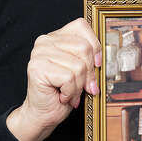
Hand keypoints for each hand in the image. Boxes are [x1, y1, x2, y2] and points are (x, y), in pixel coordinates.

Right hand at [7, 18, 101, 140]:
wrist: (44, 114)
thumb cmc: (62, 92)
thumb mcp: (80, 71)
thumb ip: (88, 58)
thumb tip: (104, 57)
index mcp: (55, 37)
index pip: (81, 26)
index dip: (95, 45)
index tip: (98, 64)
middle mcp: (44, 41)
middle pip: (84, 48)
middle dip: (89, 72)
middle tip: (85, 87)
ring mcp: (39, 53)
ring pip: (78, 66)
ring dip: (79, 86)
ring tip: (71, 93)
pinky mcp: (37, 67)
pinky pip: (69, 78)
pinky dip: (71, 92)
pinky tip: (63, 96)